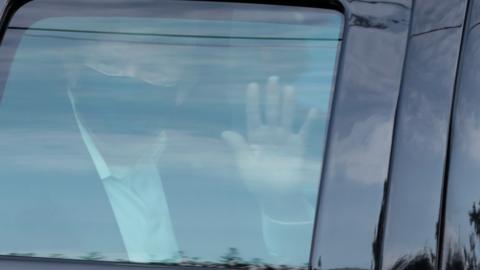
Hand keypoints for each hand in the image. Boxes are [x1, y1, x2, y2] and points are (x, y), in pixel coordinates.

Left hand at [222, 76, 318, 216]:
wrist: (278, 197)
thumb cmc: (258, 183)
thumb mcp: (245, 165)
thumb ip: (238, 147)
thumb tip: (225, 132)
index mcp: (255, 138)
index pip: (253, 115)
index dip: (253, 101)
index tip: (252, 85)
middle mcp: (270, 135)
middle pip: (271, 111)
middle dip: (271, 96)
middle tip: (272, 79)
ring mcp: (285, 139)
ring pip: (286, 117)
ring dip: (288, 103)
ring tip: (289, 88)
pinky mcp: (298, 147)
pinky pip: (304, 131)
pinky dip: (309, 121)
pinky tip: (313, 109)